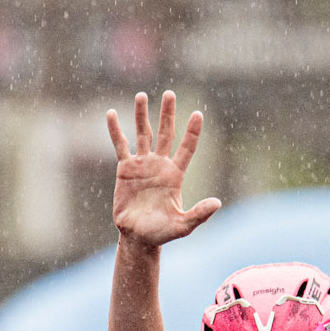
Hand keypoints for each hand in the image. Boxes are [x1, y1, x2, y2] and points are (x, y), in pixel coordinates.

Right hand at [106, 91, 221, 246]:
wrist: (138, 237)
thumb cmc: (162, 232)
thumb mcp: (183, 225)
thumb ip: (199, 214)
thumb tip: (217, 203)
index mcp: (175, 174)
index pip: (186, 148)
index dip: (191, 131)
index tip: (197, 114)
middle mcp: (160, 165)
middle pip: (165, 133)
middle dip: (167, 114)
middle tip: (169, 93)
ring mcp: (142, 165)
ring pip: (142, 134)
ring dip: (142, 115)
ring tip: (141, 95)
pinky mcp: (125, 169)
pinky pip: (120, 146)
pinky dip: (115, 130)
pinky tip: (112, 114)